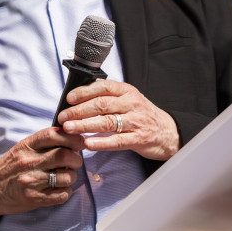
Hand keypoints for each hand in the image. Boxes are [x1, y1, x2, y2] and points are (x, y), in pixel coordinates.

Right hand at [0, 127, 83, 224]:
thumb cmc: (9, 166)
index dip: (71, 137)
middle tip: (75, 160)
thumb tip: (70, 137)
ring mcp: (31, 181)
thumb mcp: (22, 148)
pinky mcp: (34, 199)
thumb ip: (42, 143)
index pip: (52, 134)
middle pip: (64, 155)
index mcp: (26, 146)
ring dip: (71, 176)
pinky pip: (62, 195)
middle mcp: (28, 162)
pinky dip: (66, 191)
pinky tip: (60, 188)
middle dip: (76, 158)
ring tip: (66, 176)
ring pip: (66, 176)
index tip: (79, 141)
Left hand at [57, 79, 179, 160]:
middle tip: (63, 117)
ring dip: (85, 125)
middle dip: (79, 111)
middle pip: (101, 105)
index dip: (84, 92)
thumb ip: (107, 97)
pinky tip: (88, 144)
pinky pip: (117, 141)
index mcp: (126, 90)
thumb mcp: (127, 99)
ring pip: (107, 122)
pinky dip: (101, 142)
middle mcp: (131, 103)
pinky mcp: (140, 139)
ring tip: (69, 129)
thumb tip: (77, 99)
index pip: (102, 87)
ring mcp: (136, 121)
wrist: (168, 132)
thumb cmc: (141, 114)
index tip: (69, 98)